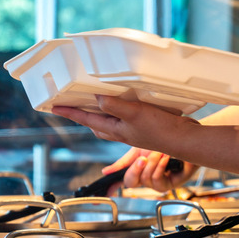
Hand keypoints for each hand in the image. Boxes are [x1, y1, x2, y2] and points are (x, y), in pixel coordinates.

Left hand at [51, 97, 199, 191]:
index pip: (87, 119)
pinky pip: (125, 118)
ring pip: (110, 123)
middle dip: (83, 116)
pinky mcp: (145, 126)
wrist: (184, 140)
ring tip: (95, 102)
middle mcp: (122, 131)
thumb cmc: (160, 130)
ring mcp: (134, 130)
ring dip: (101, 114)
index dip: (70, 112)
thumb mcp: (134, 114)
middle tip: (72, 106)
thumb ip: (115, 106)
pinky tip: (126, 103)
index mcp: (116, 130)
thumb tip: (96, 98)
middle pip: (96, 124)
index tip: (54, 107)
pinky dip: (120, 110)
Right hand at [104, 148, 198, 192]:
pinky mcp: (171, 185)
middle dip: (134, 169)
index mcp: (137, 169)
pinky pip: (158, 182)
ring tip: (159, 152)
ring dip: (152, 164)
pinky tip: (166, 158)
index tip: (101, 195)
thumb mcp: (138, 149)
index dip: (111, 189)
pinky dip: (160, 168)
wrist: (184, 137)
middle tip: (142, 158)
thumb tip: (105, 172)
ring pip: (145, 181)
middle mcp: (146, 178)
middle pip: (130, 182)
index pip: (121, 182)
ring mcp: (158, 182)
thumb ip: (122, 162)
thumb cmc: (164, 141)